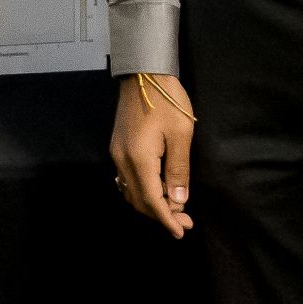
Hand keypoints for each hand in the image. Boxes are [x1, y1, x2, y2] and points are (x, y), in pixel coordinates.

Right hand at [109, 73, 194, 239]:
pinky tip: (156, 189)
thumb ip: (178, 170)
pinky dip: (141, 191)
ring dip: (151, 204)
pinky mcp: (117, 146)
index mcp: (139, 159)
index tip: (181, 231)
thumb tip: (178, 200)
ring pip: (130, 191)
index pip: (151, 200)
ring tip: (174, 207)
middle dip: (161, 214)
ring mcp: (117, 153)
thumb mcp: (181, 134)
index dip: (167, 218)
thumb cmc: (167, 100)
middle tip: (184, 221)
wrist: (143, 72)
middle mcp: (123, 160)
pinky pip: (126, 179)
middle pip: (138, 200)